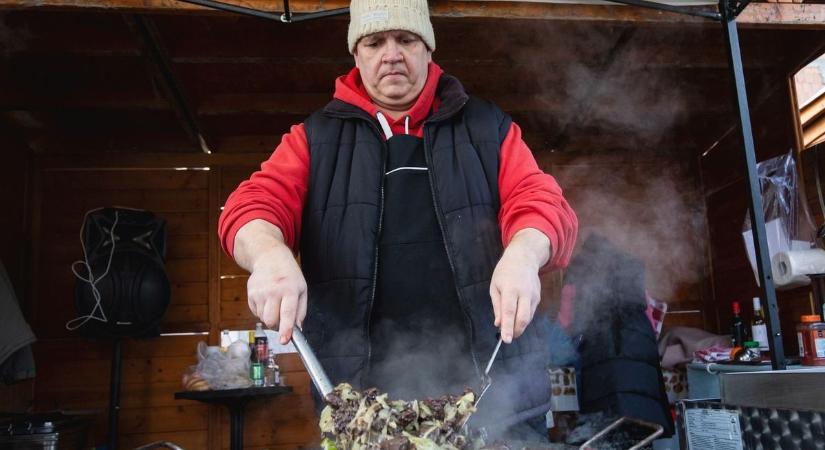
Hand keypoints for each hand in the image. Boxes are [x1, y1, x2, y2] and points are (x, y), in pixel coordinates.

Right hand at [247, 245, 306, 343]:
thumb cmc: (289, 275)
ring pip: (263, 319)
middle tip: (282, 318)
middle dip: (277, 326)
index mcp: (289, 290)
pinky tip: (267, 300)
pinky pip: (256, 313)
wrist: (270, 258)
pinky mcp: (250, 294)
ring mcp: (260, 292)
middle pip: (271, 321)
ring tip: (275, 304)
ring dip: (270, 318)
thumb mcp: (302, 289)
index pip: (287, 313)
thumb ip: (301, 311)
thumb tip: (298, 330)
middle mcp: (273, 291)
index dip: (286, 329)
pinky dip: (262, 311)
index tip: (284, 340)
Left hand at [489, 228, 549, 342]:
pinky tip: (517, 317)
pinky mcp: (538, 297)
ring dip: (520, 326)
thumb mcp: (495, 286)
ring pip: (528, 317)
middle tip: (509, 337)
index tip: (506, 340)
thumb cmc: (505, 272)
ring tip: (511, 328)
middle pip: (523, 317)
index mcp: (510, 289)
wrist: (524, 258)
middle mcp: (524, 293)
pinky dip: (524, 318)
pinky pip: (531, 312)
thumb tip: (498, 324)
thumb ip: (497, 306)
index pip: (509, 312)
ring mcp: (533, 295)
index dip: (508, 327)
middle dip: (516, 331)